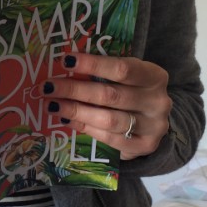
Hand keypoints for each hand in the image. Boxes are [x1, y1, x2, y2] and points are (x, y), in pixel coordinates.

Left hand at [44, 53, 171, 160]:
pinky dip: (86, 128)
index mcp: (155, 76)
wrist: (154, 123)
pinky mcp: (145, 146)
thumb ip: (106, 73)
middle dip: (75, 90)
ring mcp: (154, 126)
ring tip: (53, 105)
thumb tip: (66, 66)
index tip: (66, 60)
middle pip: (111, 95)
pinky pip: (110, 138)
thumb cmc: (134, 92)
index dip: (93, 64)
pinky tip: (69, 120)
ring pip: (108, 119)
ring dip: (77, 111)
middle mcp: (157, 101)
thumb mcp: (129, 78)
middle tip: (49, 87)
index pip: (122, 68)